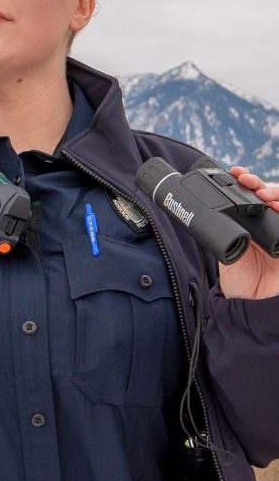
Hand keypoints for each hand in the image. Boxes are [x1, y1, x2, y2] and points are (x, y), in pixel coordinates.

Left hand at [217, 167, 278, 298]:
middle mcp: (269, 226)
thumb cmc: (238, 285)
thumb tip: (207, 210)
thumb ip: (224, 233)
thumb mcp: (226, 253)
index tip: (235, 172)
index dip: (246, 182)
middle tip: (245, 180)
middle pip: (270, 196)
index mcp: (252, 226)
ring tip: (263, 194)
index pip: (253, 196)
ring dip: (274, 193)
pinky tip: (276, 206)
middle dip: (258, 184)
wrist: (249, 308)